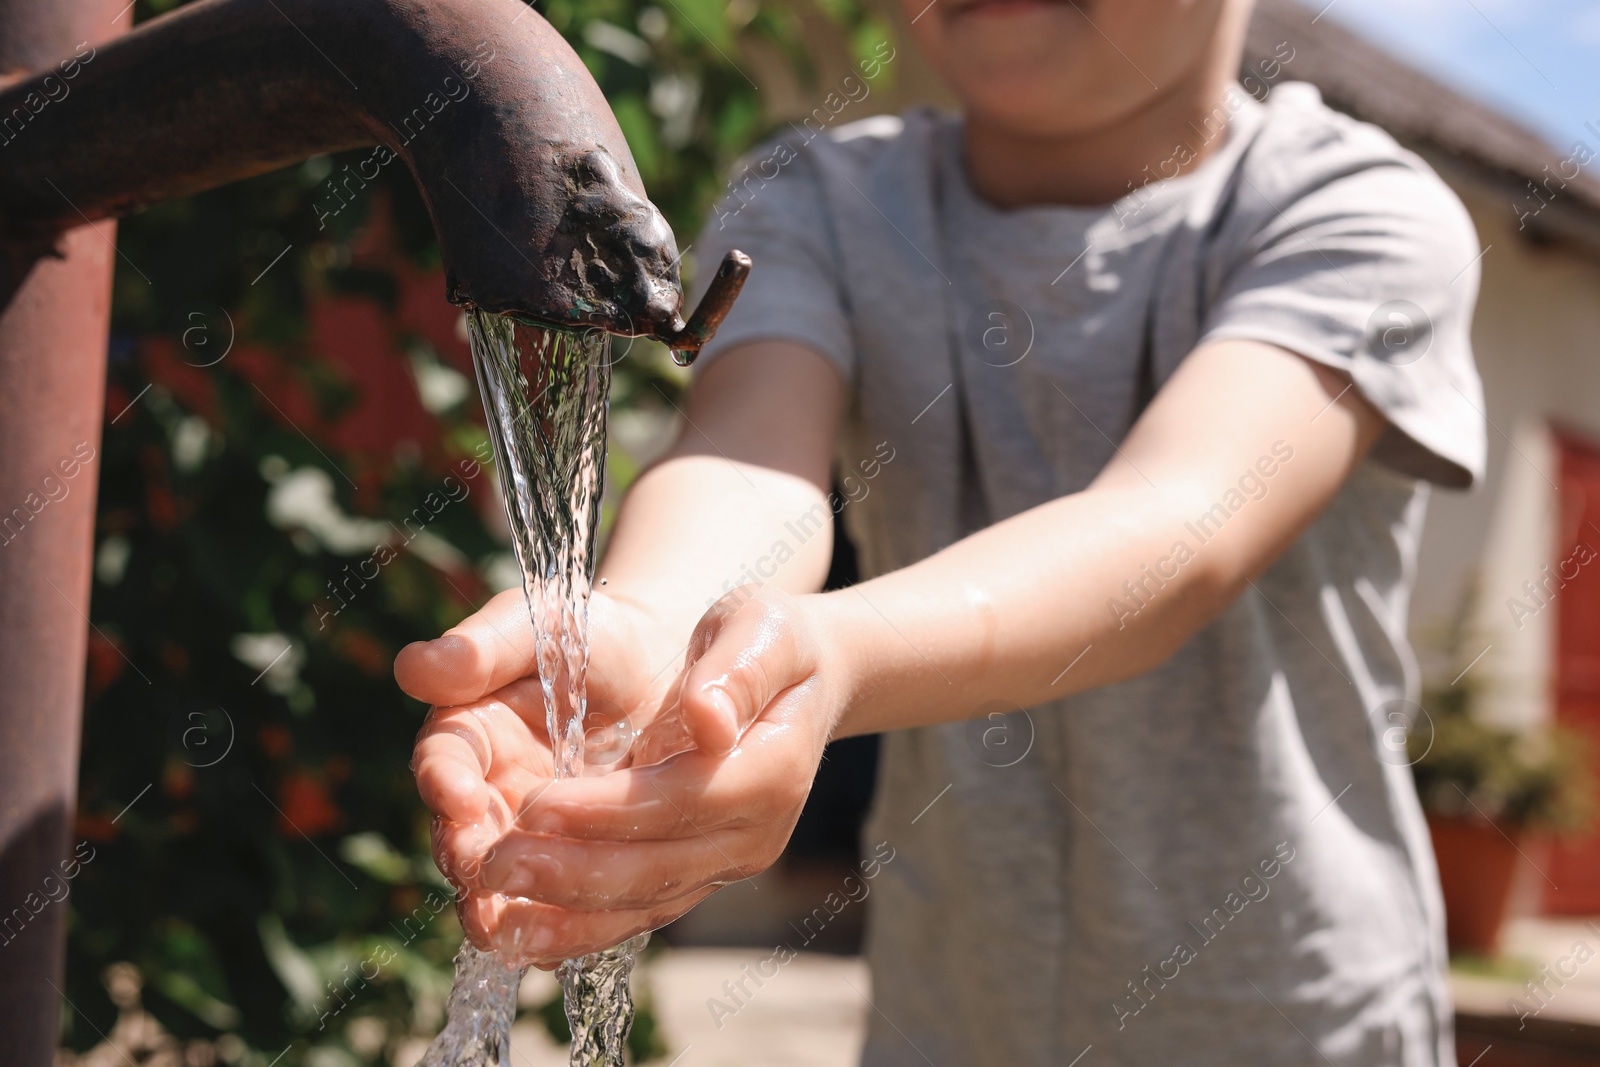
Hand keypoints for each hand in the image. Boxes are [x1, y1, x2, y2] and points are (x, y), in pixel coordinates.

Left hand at [398, 586, 843, 966]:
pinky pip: (637, 911)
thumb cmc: (768, 643)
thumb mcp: (759, 629)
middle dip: (570, 872)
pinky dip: (578, 929)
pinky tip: (520, 939)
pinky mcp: (698, 875)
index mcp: (771, 768)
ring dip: (565, 916)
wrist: (797, 680)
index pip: (681, 800)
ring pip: (643, 903)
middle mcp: (754, 832)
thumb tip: (708, 717)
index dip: (607, 809)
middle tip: (494, 865)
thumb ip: (736, 672)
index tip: (536, 802)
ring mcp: (726, 862)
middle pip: (657, 867)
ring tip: (492, 918)